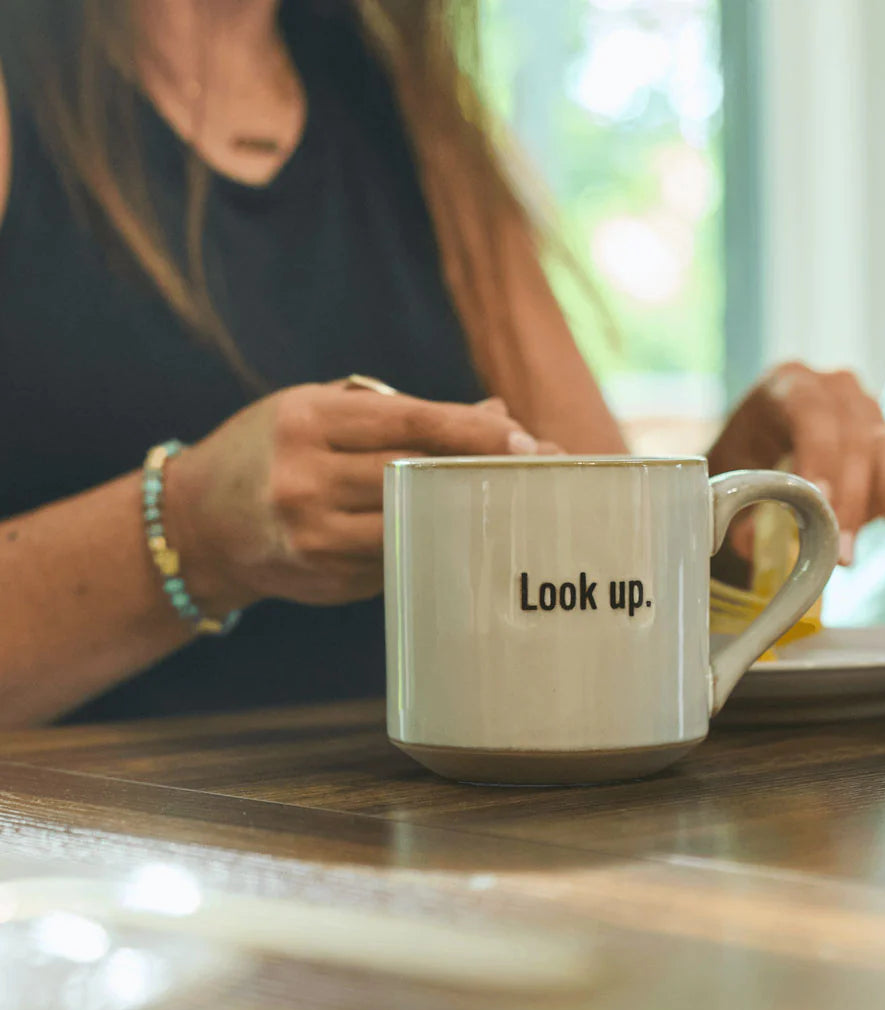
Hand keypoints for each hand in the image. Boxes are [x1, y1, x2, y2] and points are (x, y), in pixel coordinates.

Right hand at [167, 383, 544, 608]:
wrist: (198, 523)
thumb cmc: (272, 448)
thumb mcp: (322, 410)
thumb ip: (405, 413)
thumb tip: (498, 413)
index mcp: (306, 422)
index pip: (408, 422)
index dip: (472, 432)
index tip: (524, 440)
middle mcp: (303, 479)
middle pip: (417, 474)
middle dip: (482, 471)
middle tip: (540, 470)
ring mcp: (312, 536)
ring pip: (414, 524)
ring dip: (468, 512)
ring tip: (514, 501)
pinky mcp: (325, 579)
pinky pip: (398, 557)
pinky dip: (435, 542)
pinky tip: (467, 533)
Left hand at [709, 361, 884, 563]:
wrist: (749, 446)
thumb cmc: (737, 457)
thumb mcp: (726, 470)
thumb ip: (735, 503)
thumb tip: (746, 541)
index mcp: (791, 386)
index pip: (814, 420)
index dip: (819, 462)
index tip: (819, 504)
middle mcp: (838, 391)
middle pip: (857, 443)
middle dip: (851, 500)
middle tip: (841, 552)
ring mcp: (873, 422)